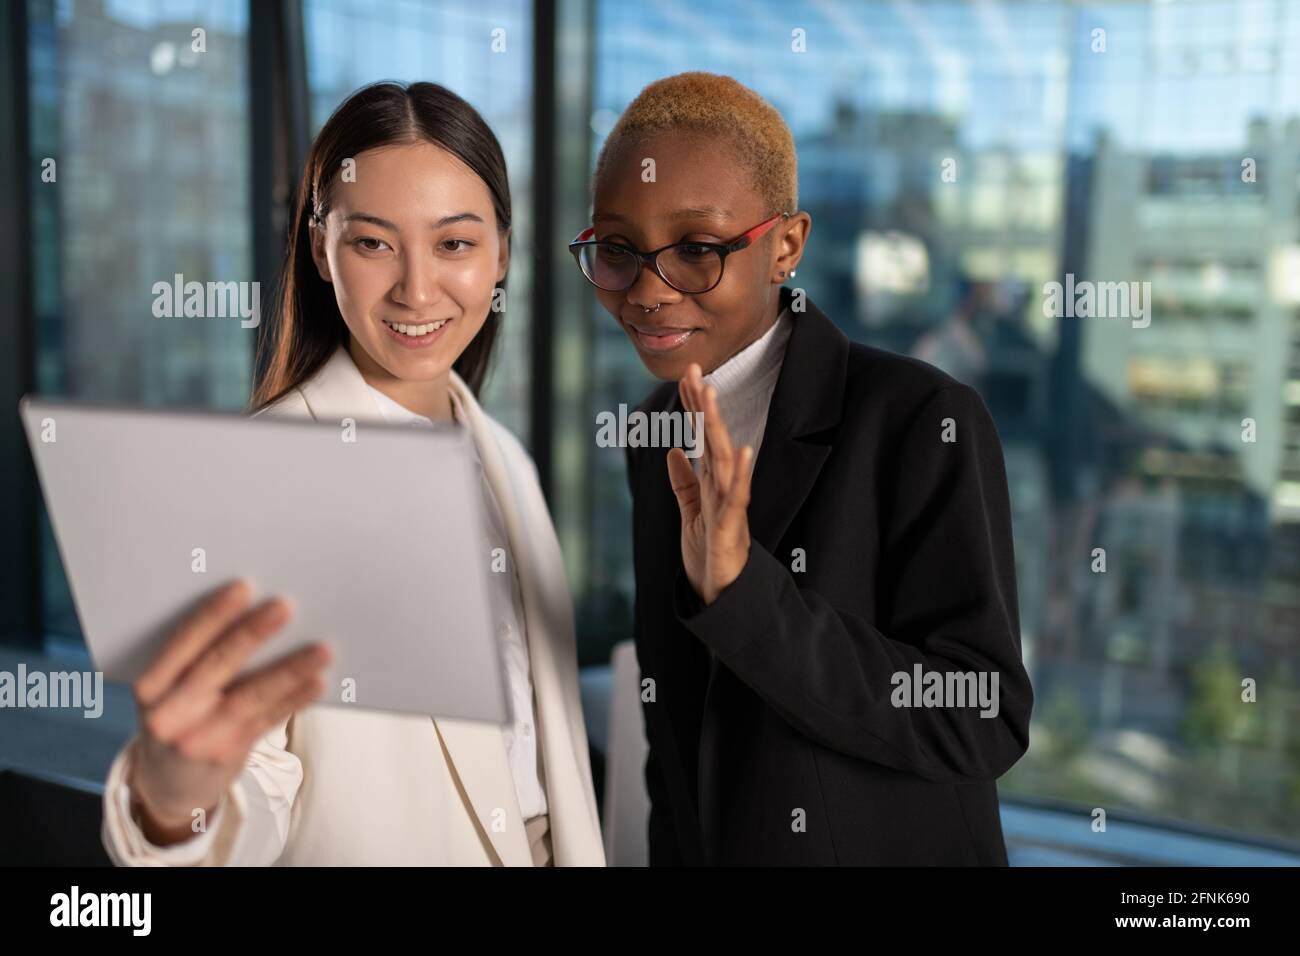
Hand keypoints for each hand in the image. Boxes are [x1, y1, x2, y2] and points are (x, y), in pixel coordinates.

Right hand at [127, 578, 331, 845]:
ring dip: (290, 669)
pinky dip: (295, 700)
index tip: (244, 587)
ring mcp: (198, 737)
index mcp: (151, 686)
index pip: (182, 643)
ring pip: (250, 695)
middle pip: (217, 665)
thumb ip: (195, 660)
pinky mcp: (226, 754)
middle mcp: (169, 713)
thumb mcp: (167, 692)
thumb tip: (254, 613)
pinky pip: (267, 720)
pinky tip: (318, 682)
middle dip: (253, 633)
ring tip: (323, 649)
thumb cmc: (177, 718)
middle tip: (286, 606)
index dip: (214, 615)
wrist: (167, 786)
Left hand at [666, 363, 754, 604]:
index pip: (701, 436)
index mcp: (711, 482)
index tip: (685, 376)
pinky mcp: (731, 527)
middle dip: (703, 405)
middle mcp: (722, 487)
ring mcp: (729, 505)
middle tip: (694, 371)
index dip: (693, 407)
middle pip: (711, 438)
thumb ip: (683, 482)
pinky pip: (737, 497)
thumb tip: (673, 451)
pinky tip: (743, 450)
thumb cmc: (709, 553)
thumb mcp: (690, 511)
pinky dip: (741, 474)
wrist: (721, 593)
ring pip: (721, 459)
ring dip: (717, 427)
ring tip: (711, 396)